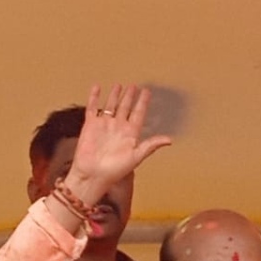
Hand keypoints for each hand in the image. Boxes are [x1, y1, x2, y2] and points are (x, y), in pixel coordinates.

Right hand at [63, 85, 171, 204]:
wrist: (93, 175)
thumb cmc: (115, 170)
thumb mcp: (136, 157)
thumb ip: (151, 145)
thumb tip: (169, 140)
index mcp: (130, 134)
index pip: (138, 113)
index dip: (143, 103)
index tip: (147, 92)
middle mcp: (118, 127)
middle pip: (125, 107)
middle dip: (130, 97)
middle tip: (134, 86)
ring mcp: (104, 125)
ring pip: (111, 106)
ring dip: (115, 95)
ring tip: (119, 85)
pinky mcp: (91, 125)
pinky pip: (92, 108)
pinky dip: (94, 97)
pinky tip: (97, 88)